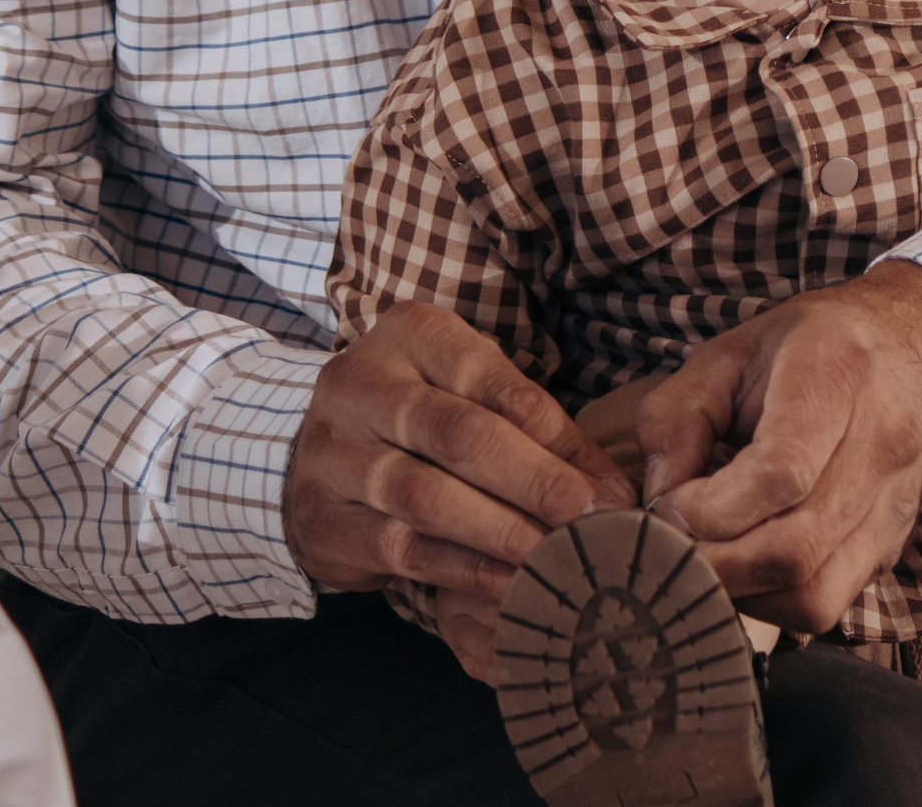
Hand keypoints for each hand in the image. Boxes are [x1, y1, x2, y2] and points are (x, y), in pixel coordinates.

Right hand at [284, 301, 635, 672]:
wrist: (310, 457)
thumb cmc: (420, 418)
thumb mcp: (472, 396)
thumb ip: (538, 430)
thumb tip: (610, 490)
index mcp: (409, 335)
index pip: (489, 380)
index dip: (554, 436)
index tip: (605, 486)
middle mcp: (360, 385)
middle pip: (458, 434)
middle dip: (534, 482)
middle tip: (589, 521)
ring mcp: (332, 454)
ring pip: (425, 496)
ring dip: (502, 532)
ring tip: (557, 559)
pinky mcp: (323, 521)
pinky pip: (402, 549)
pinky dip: (464, 571)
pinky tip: (510, 587)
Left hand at [632, 262, 921, 632]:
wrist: (910, 352)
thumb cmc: (807, 349)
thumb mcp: (725, 355)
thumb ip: (675, 419)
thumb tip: (657, 502)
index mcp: (837, 379)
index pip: (782, 473)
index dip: (711, 508)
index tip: (667, 505)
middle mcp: (881, 447)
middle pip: (795, 548)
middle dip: (715, 564)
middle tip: (669, 548)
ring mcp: (894, 506)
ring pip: (814, 594)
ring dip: (743, 592)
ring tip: (706, 559)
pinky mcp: (891, 546)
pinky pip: (827, 604)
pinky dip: (772, 601)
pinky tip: (745, 566)